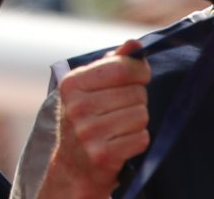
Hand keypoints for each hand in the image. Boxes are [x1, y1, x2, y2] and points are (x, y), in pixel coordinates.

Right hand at [40, 41, 149, 198]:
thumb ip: (113, 63)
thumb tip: (134, 44)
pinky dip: (138, 140)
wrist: (73, 167)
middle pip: (136, 92)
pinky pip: (141, 138)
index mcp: (72, 84)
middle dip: (137, 100)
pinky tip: (122, 143)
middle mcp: (76, 107)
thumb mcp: (90, 87)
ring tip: (121, 126)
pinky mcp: (102, 155)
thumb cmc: (87, 119)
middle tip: (121, 109)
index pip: (122, 67)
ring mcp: (88, 132)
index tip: (140, 77)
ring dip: (138, 121)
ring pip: (141, 115)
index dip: (139, 71)